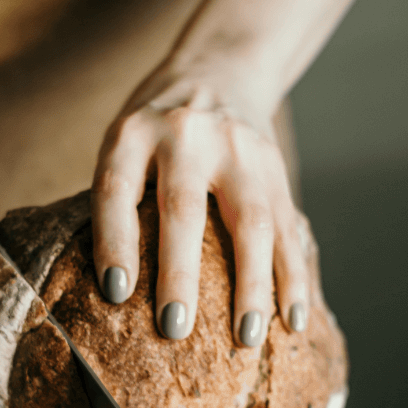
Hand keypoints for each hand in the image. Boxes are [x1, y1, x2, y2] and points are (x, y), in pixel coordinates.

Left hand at [91, 59, 308, 345]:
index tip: (115, 293)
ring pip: (251, 222)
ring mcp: (239, 149)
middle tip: (174, 328)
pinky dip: (293, 277)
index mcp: (134, 132)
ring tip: (246, 338)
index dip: (114, 241)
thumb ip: (121, 198)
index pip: (117, 188)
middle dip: (180, 274)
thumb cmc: (155, 128)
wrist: (219, 69)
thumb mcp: (124, 141)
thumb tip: (116, 294)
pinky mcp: (275, 167)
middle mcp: (187, 135)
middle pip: (184, 209)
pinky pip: (288, 228)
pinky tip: (293, 320)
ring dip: (251, 287)